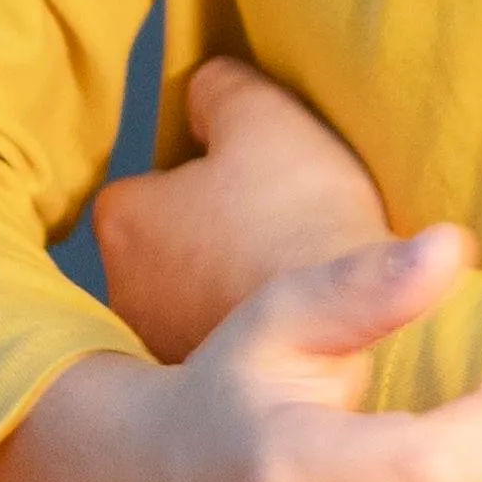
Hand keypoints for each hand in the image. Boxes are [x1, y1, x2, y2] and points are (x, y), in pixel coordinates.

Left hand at [91, 56, 394, 363]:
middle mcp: (124, 294)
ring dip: (231, 286)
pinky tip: (301, 323)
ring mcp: (163, 350)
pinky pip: (224, 346)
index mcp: (126, 222)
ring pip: (195, 299)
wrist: (356, 329)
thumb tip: (203, 93)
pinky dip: (253, 333)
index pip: (147, 186)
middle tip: (275, 223)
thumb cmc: (300, 218)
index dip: (200, 176)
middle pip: (168, 246)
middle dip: (211, 235)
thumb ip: (220, 89)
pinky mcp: (208, 391)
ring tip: (294, 273)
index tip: (249, 179)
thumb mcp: (264, 117)